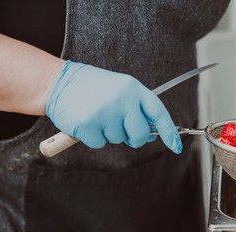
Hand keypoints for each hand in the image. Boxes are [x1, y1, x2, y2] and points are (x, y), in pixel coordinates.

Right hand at [45, 60, 181, 152]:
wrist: (58, 82)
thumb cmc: (92, 88)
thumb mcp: (120, 89)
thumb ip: (137, 109)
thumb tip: (151, 135)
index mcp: (133, 89)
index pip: (159, 113)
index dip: (170, 132)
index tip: (176, 146)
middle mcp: (122, 99)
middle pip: (140, 134)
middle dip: (134, 138)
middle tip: (120, 127)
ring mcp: (105, 112)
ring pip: (118, 140)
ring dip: (109, 133)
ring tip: (98, 115)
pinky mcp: (88, 125)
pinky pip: (100, 144)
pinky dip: (94, 138)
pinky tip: (87, 121)